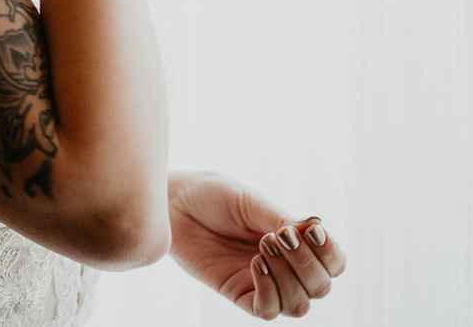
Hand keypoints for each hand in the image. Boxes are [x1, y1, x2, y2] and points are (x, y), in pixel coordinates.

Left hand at [168, 170, 345, 317]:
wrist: (174, 201)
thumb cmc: (213, 196)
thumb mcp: (250, 203)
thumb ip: (281, 220)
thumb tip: (316, 227)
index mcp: (294, 241)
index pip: (333, 263)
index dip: (331, 253)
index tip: (312, 230)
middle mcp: (283, 266)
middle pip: (320, 287)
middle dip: (308, 264)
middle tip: (280, 236)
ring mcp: (262, 283)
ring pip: (298, 306)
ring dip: (289, 278)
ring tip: (263, 247)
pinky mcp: (238, 293)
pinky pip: (266, 311)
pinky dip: (269, 291)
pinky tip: (255, 264)